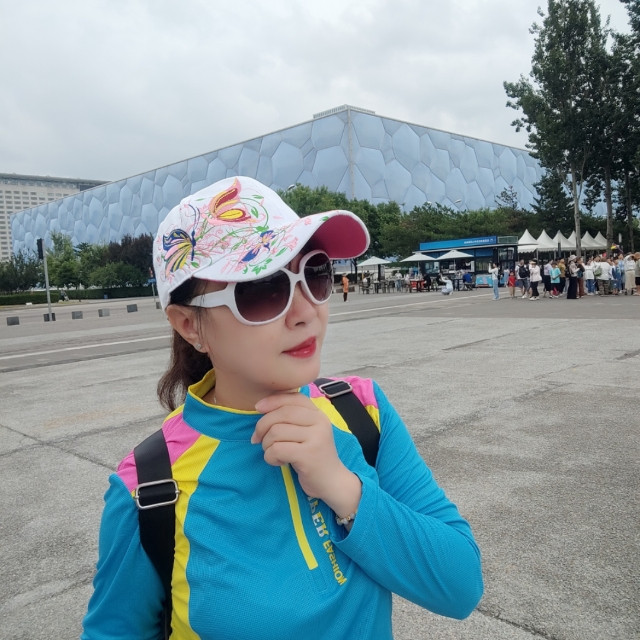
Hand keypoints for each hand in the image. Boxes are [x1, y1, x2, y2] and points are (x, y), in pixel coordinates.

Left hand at [253, 393, 360, 517]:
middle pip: (281, 414)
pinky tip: (278, 462)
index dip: (272, 400)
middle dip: (262, 426)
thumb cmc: (312, 456)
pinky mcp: (308, 455)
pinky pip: (276, 449)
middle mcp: (320, 422)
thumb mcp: (306, 432)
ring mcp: (316, 438)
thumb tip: (261, 407)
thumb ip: (291, 417)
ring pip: (276, 432)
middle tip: (257, 439)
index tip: (257, 408)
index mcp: (318, 414)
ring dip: (266, 445)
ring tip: (273, 453)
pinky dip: (270, 457)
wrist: (332, 482)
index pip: (293, 398)